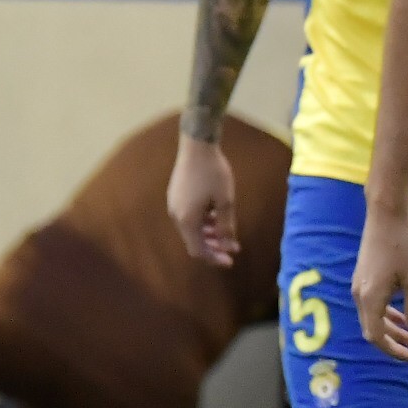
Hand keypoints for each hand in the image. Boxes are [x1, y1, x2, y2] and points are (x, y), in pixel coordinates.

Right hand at [166, 134, 241, 266]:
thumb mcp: (226, 201)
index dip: (214, 258)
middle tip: (232, 250)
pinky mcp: (176, 197)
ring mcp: (174, 206)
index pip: (198, 250)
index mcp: (187, 220)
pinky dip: (203, 223)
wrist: (197, 147)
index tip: (230, 261)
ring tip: (228, 235)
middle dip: (214, 247)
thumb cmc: (214, 173)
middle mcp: (176, 216)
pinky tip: (217, 219)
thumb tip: (227, 246)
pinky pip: (189, 218)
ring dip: (209, 235)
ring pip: (192, 229)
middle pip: (194, 241)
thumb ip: (226, 226)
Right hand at [352, 198, 407, 361]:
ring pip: (372, 316)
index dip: (392, 350)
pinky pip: (372, 304)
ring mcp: (359, 285)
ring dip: (390, 328)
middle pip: (372, 329)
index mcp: (370, 299)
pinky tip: (401, 314)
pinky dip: (386, 314)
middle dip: (393, 342)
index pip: (376, 337)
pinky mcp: (363, 277)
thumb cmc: (403, 246)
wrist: (385, 216)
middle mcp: (359, 295)